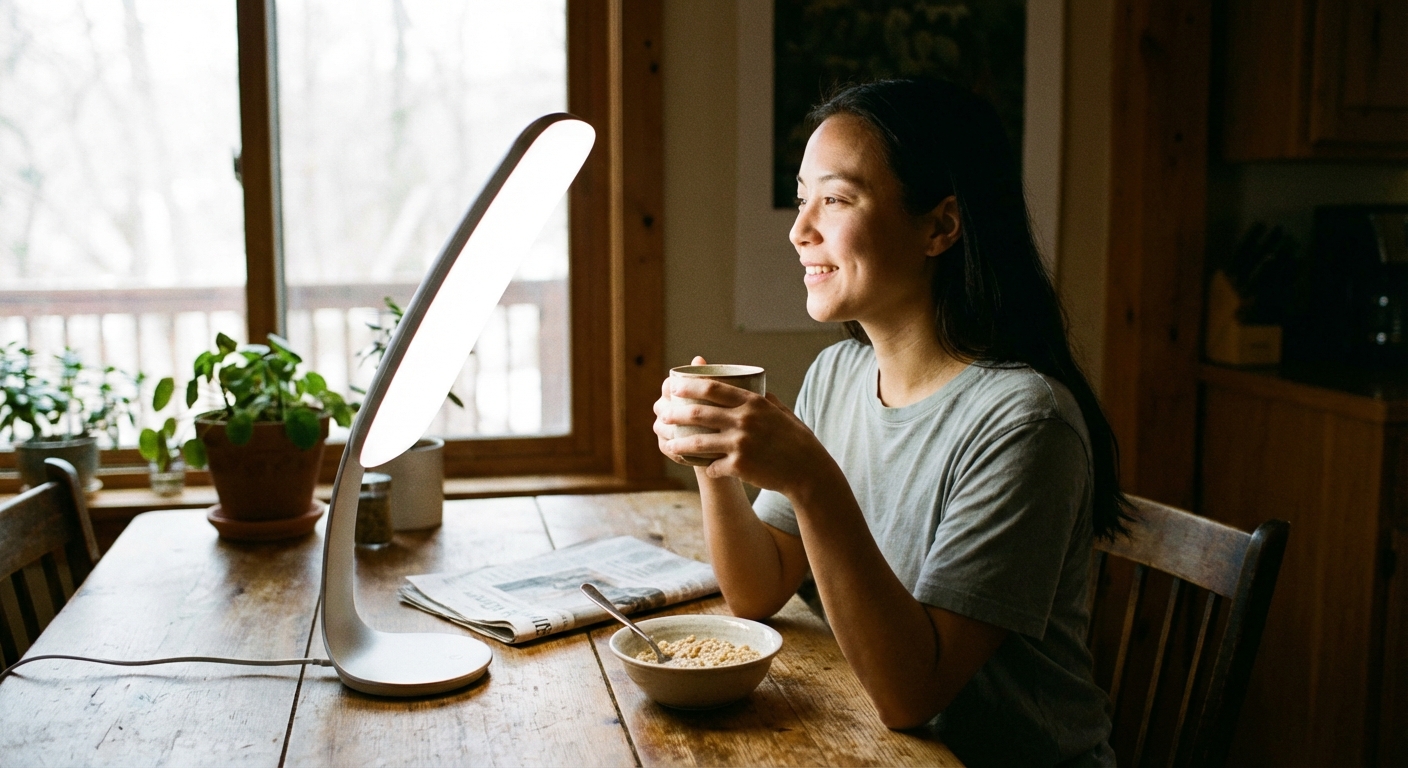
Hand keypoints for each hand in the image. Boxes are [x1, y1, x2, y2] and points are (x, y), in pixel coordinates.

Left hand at [658, 363, 831, 498]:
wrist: (808, 471)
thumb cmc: (797, 441)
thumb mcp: (783, 413)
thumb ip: (766, 401)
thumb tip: (755, 389)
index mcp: (753, 403)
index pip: (714, 389)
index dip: (690, 387)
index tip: (674, 387)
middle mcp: (744, 420)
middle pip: (699, 413)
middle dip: (676, 413)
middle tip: (664, 415)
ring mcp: (740, 443)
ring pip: (699, 442)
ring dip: (680, 444)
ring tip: (668, 445)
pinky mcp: (739, 466)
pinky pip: (714, 467)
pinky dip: (708, 468)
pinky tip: (704, 469)